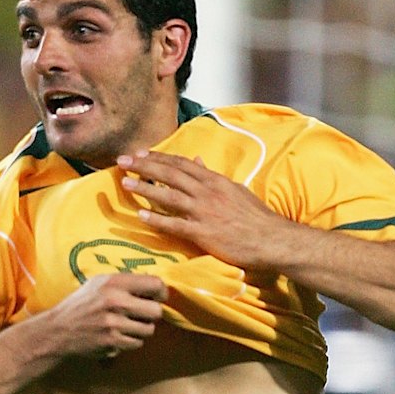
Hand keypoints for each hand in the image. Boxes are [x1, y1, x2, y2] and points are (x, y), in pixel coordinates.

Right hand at [50, 273, 166, 359]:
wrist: (58, 330)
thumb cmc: (81, 304)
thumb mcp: (98, 283)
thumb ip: (125, 282)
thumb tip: (155, 286)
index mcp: (113, 282)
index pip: (155, 283)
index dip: (161, 292)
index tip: (158, 297)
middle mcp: (115, 301)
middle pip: (156, 311)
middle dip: (152, 314)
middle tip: (142, 314)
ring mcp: (113, 323)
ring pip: (148, 330)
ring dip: (141, 329)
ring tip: (127, 325)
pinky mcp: (111, 342)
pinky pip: (137, 343)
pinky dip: (131, 341)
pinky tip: (118, 335)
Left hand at [118, 150, 287, 269]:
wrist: (272, 239)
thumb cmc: (255, 217)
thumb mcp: (235, 190)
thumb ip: (213, 177)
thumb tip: (197, 161)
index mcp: (215, 181)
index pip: (181, 164)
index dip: (158, 158)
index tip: (140, 154)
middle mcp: (207, 192)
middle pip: (170, 174)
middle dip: (144, 166)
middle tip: (123, 161)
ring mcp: (204, 212)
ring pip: (169, 196)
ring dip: (145, 189)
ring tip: (125, 183)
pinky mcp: (204, 233)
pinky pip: (176, 225)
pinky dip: (158, 220)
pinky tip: (141, 216)